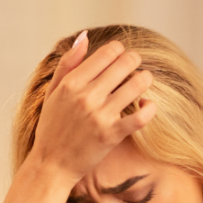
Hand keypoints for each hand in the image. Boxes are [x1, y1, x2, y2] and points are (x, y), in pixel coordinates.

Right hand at [25, 31, 157, 183]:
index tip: (121, 54)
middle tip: (136, 64)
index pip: (106, 54)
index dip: (119, 49)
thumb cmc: (52, 128)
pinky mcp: (112, 135)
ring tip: (145, 80)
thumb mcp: (52, 92)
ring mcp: (100, 116)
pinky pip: (141, 117)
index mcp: (71, 83)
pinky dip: (150, 108)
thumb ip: (67, 63)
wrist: (52, 164)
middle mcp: (86, 96)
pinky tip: (148, 104)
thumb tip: (85, 37)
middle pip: (124, 65)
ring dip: (145, 79)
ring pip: (135, 86)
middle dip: (134, 60)